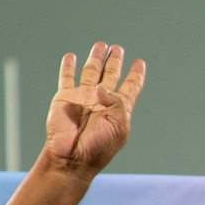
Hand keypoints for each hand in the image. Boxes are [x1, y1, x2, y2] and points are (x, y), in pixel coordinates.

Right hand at [45, 43, 145, 178]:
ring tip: (101, 46)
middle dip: (115, 62)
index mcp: (118, 109)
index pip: (130, 87)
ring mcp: (83, 97)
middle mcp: (102, 101)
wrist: (72, 157)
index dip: (135, 75)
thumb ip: (116, 102)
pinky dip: (68, 67)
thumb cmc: (98, 147)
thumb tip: (100, 86)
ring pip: (91, 72)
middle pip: (111, 75)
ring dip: (96, 59)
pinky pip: (67, 78)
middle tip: (118, 49)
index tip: (140, 63)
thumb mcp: (118, 126)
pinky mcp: (65, 97)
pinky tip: (71, 57)